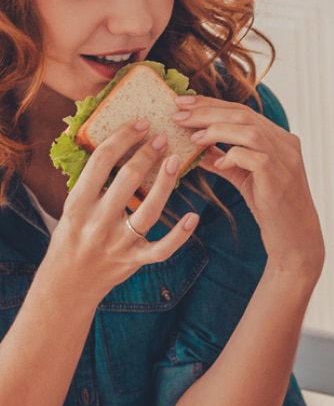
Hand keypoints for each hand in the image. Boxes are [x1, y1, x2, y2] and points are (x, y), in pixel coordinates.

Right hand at [48, 120, 198, 299]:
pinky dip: (179, 234)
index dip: (123, 138)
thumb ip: (93, 183)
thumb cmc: (74, 235)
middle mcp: (97, 222)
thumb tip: (119, 144)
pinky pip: (162, 248)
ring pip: (148, 211)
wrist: (69, 281)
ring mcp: (118, 243)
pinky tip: (193, 216)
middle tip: (162, 137)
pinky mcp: (135, 261)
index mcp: (78, 202)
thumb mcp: (74, 206)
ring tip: (175, 161)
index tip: (140, 123)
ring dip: (164, 184)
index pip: (101, 161)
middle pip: (126, 180)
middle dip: (146, 154)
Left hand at [173, 95, 322, 280]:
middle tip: (178, 114)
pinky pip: (253, 157)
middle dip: (206, 112)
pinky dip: (232, 157)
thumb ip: (227, 161)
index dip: (210, 104)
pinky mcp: (279, 178)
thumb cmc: (273, 210)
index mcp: (281, 140)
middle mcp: (286, 145)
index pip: (242, 111)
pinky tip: (217, 165)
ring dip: (216, 131)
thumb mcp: (247, 179)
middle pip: (243, 115)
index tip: (182, 103)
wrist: (297, 240)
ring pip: (249, 131)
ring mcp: (286, 161)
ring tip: (192, 138)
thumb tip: (198, 148)